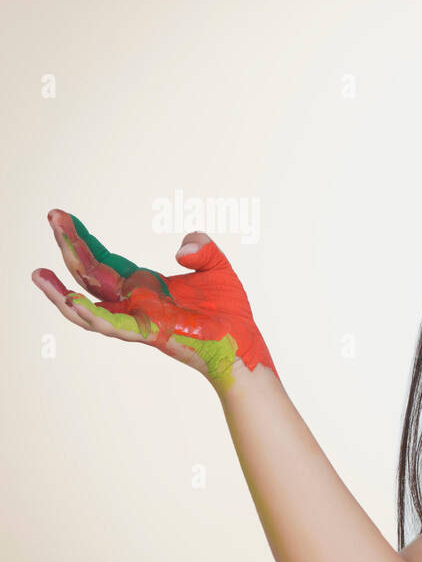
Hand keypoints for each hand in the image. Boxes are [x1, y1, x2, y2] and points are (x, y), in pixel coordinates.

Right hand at [31, 209, 276, 393]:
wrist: (244, 346)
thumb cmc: (229, 312)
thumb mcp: (217, 267)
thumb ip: (202, 248)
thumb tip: (182, 249)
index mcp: (144, 285)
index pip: (103, 260)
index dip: (81, 239)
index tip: (60, 216)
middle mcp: (134, 303)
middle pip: (90, 276)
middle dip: (69, 249)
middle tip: (51, 218)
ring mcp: (138, 320)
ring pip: (89, 307)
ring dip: (61, 293)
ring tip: (38, 274)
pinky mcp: (150, 334)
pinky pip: (115, 327)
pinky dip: (93, 316)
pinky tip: (73, 303)